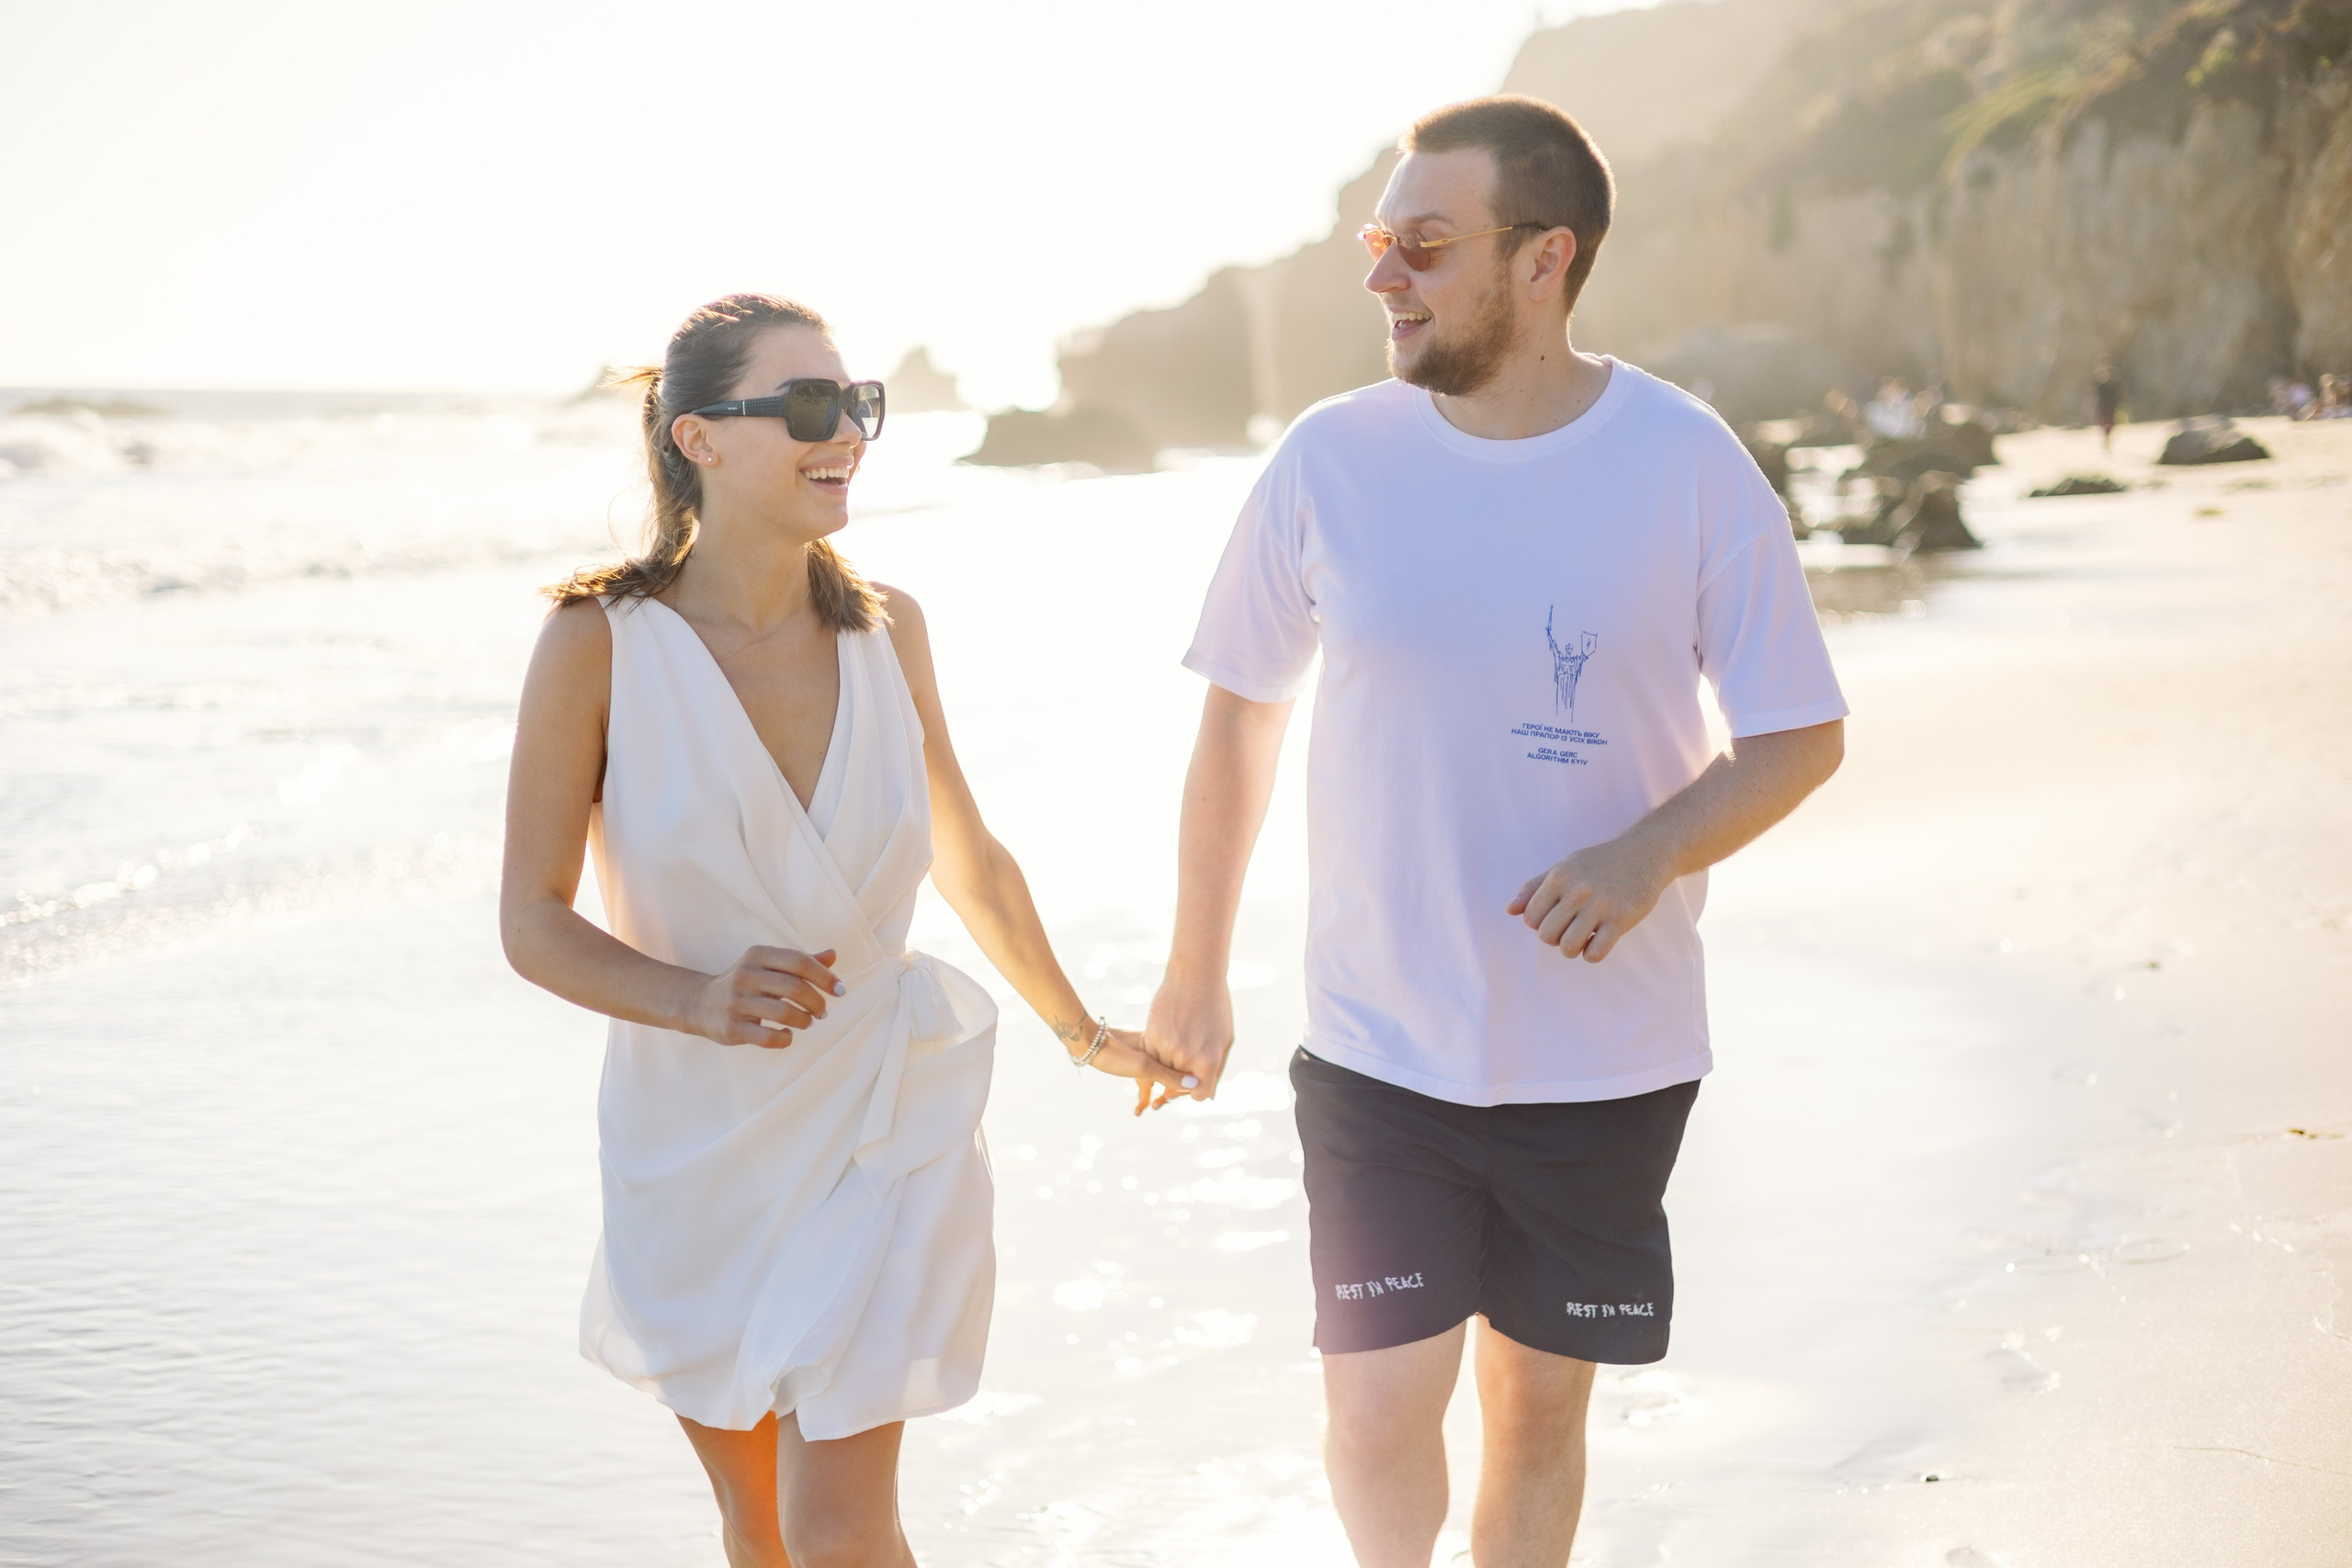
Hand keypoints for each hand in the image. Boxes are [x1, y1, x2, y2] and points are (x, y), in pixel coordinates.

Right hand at [682, 946, 842, 1047]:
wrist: (699, 1003)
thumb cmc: (744, 984)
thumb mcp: (767, 966)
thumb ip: (799, 962)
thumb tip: (833, 955)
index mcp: (757, 955)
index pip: (799, 962)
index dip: (825, 977)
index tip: (840, 990)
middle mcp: (745, 975)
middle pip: (795, 988)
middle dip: (817, 1002)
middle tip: (823, 1011)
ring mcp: (736, 1002)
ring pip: (784, 1013)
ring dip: (805, 1020)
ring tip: (807, 1022)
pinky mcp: (731, 1028)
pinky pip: (768, 1037)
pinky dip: (785, 1038)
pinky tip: (788, 1035)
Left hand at [1074, 1025, 1196, 1115]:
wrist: (1086, 1043)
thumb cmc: (1114, 1053)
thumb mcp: (1144, 1067)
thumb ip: (1169, 1076)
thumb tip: (1194, 1085)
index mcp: (1165, 1045)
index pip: (1183, 1068)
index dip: (1184, 1085)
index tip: (1174, 1098)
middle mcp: (1158, 1050)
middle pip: (1172, 1075)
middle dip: (1169, 1093)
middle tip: (1158, 1106)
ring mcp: (1146, 1056)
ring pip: (1157, 1080)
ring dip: (1154, 1096)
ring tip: (1149, 1109)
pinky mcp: (1134, 1063)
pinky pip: (1145, 1081)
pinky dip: (1143, 1095)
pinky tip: (1138, 1110)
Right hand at [1144, 970, 1232, 1099]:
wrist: (1195, 976)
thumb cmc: (1216, 1008)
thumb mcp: (1224, 1041)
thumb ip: (1215, 1070)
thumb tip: (1206, 1095)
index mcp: (1208, 1062)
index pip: (1199, 1095)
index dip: (1198, 1088)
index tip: (1198, 1077)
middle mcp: (1185, 1059)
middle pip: (1179, 1084)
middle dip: (1183, 1075)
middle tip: (1189, 1052)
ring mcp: (1166, 1048)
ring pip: (1163, 1071)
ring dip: (1169, 1063)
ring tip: (1181, 1037)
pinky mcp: (1151, 1037)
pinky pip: (1153, 1056)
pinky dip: (1159, 1051)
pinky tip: (1171, 1031)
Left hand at [1507, 837, 1673, 962]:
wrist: (1644, 853)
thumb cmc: (1599, 863)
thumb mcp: (1564, 867)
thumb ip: (1535, 888)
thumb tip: (1510, 911)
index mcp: (1559, 877)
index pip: (1531, 918)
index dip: (1540, 924)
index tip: (1556, 918)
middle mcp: (1577, 890)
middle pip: (1547, 936)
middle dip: (1556, 938)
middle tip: (1571, 928)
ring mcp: (1600, 905)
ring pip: (1568, 948)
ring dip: (1573, 949)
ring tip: (1582, 938)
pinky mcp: (1621, 918)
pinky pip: (1595, 954)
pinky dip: (1592, 954)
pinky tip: (1599, 941)